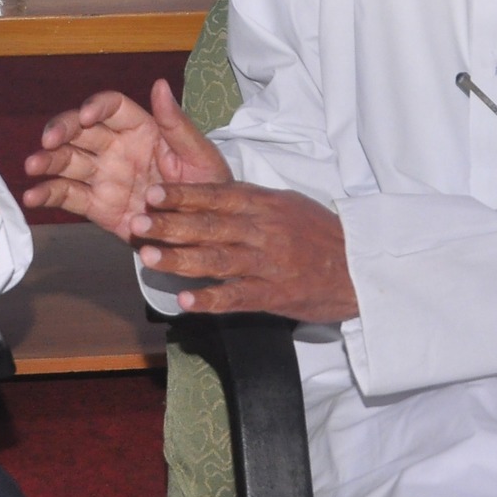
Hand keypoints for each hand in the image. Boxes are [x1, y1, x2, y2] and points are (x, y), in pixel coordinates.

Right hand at [21, 80, 230, 239]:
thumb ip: (176, 124)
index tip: (86, 117)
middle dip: (61, 131)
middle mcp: (117, 148)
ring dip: (47, 161)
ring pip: (68, 161)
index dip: (95, 108)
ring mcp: (104, 176)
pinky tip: (32, 196)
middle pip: (80, 130)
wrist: (206, 235)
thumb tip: (160, 84)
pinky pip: (68, 195)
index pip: (111, 108)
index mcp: (142, 129)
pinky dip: (47, 194)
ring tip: (32, 167)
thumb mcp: (199, 155)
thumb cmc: (208, 188)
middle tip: (48, 142)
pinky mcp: (97, 206)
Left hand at [133, 181, 357, 323]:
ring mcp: (268, 264)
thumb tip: (207, 196)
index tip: (153, 194)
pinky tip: (185, 301)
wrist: (360, 268)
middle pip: (210, 226)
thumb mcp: (286, 204)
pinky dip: (210, 299)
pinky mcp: (274, 295)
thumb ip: (248, 201)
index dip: (183, 195)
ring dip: (180, 259)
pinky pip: (237, 297)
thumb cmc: (319, 234)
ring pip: (217, 260)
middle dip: (170, 225)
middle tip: (137, 223)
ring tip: (149, 257)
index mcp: (264, 204)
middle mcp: (263, 230)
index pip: (216, 196)